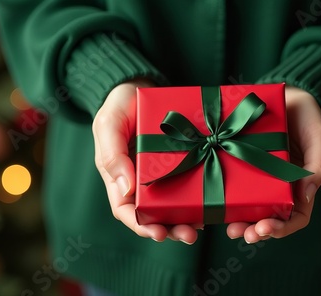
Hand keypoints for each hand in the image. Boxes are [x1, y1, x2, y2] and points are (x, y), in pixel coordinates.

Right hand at [92, 79, 201, 244]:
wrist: (140, 85)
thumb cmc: (120, 104)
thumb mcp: (109, 124)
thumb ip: (112, 154)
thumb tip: (126, 189)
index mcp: (119, 175)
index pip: (126, 209)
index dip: (140, 224)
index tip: (158, 234)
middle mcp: (141, 179)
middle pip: (153, 213)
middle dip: (170, 228)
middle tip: (189, 235)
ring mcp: (162, 171)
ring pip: (173, 203)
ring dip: (186, 218)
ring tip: (203, 224)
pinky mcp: (180, 160)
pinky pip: (189, 181)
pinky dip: (198, 195)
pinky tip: (211, 201)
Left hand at [226, 86, 320, 242]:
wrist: (286, 93)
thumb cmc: (307, 114)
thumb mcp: (319, 135)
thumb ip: (319, 164)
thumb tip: (307, 195)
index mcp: (301, 183)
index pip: (296, 215)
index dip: (283, 227)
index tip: (265, 230)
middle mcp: (279, 185)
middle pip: (271, 218)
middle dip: (258, 231)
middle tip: (243, 234)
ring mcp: (259, 176)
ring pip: (251, 207)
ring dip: (242, 222)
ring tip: (231, 229)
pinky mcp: (241, 163)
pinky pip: (235, 185)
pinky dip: (228, 199)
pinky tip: (217, 205)